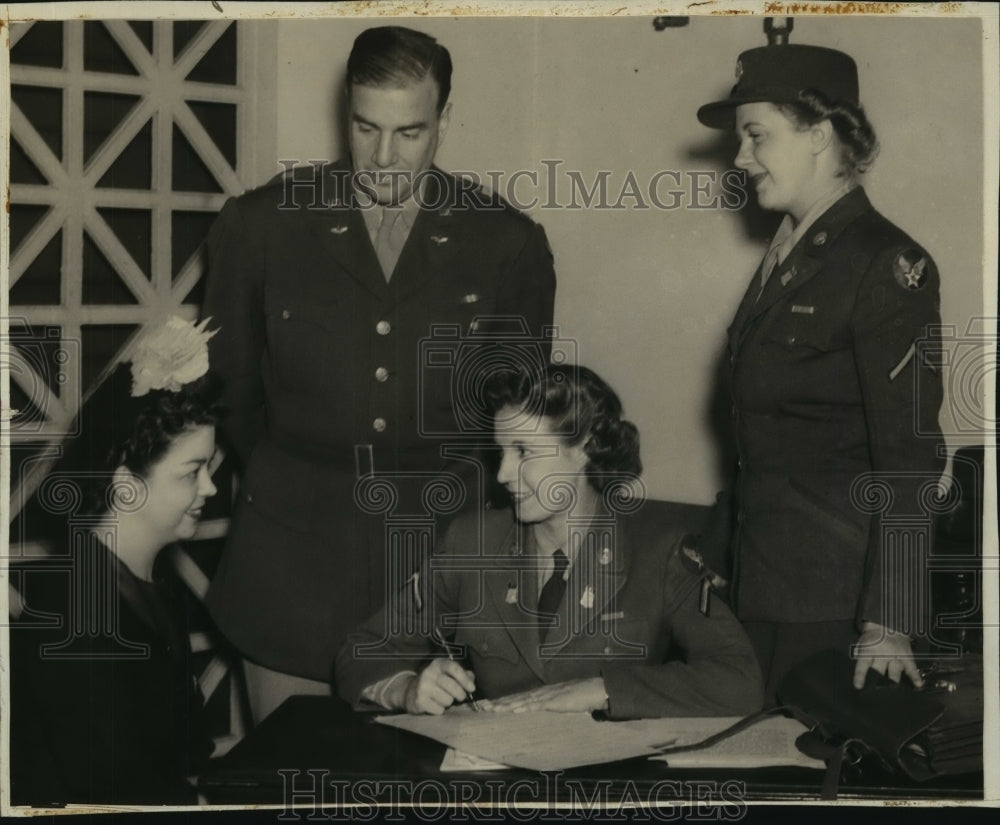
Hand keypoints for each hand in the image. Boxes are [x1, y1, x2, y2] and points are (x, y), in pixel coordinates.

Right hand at [398, 658, 476, 714]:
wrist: (410, 691)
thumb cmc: (435, 682)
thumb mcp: (447, 674)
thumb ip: (462, 674)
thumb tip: (471, 679)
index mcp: (439, 664)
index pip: (454, 668)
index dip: (465, 679)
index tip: (472, 688)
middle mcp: (429, 673)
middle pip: (453, 686)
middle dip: (460, 694)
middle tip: (460, 697)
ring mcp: (423, 686)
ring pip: (447, 700)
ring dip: (448, 702)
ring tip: (442, 698)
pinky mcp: (419, 700)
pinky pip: (439, 710)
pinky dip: (440, 709)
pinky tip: (434, 704)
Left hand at [477, 678, 608, 713]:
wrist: (593, 690)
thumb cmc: (577, 696)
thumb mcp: (558, 702)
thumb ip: (547, 705)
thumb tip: (536, 710)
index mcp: (539, 694)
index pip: (516, 698)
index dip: (501, 702)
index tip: (487, 706)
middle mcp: (539, 693)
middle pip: (514, 698)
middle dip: (497, 703)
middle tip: (480, 707)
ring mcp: (546, 696)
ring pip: (521, 701)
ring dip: (506, 706)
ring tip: (492, 709)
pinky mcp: (554, 701)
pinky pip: (537, 705)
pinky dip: (525, 707)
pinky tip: (515, 710)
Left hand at [852, 622, 922, 688]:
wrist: (887, 624)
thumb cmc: (872, 637)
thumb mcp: (862, 644)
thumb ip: (861, 658)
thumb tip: (861, 674)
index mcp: (868, 650)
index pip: (863, 665)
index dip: (860, 677)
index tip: (859, 687)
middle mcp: (882, 653)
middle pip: (879, 671)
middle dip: (877, 683)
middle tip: (878, 694)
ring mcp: (895, 655)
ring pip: (894, 672)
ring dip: (893, 682)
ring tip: (894, 694)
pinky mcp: (906, 655)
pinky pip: (911, 667)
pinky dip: (915, 676)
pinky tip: (918, 685)